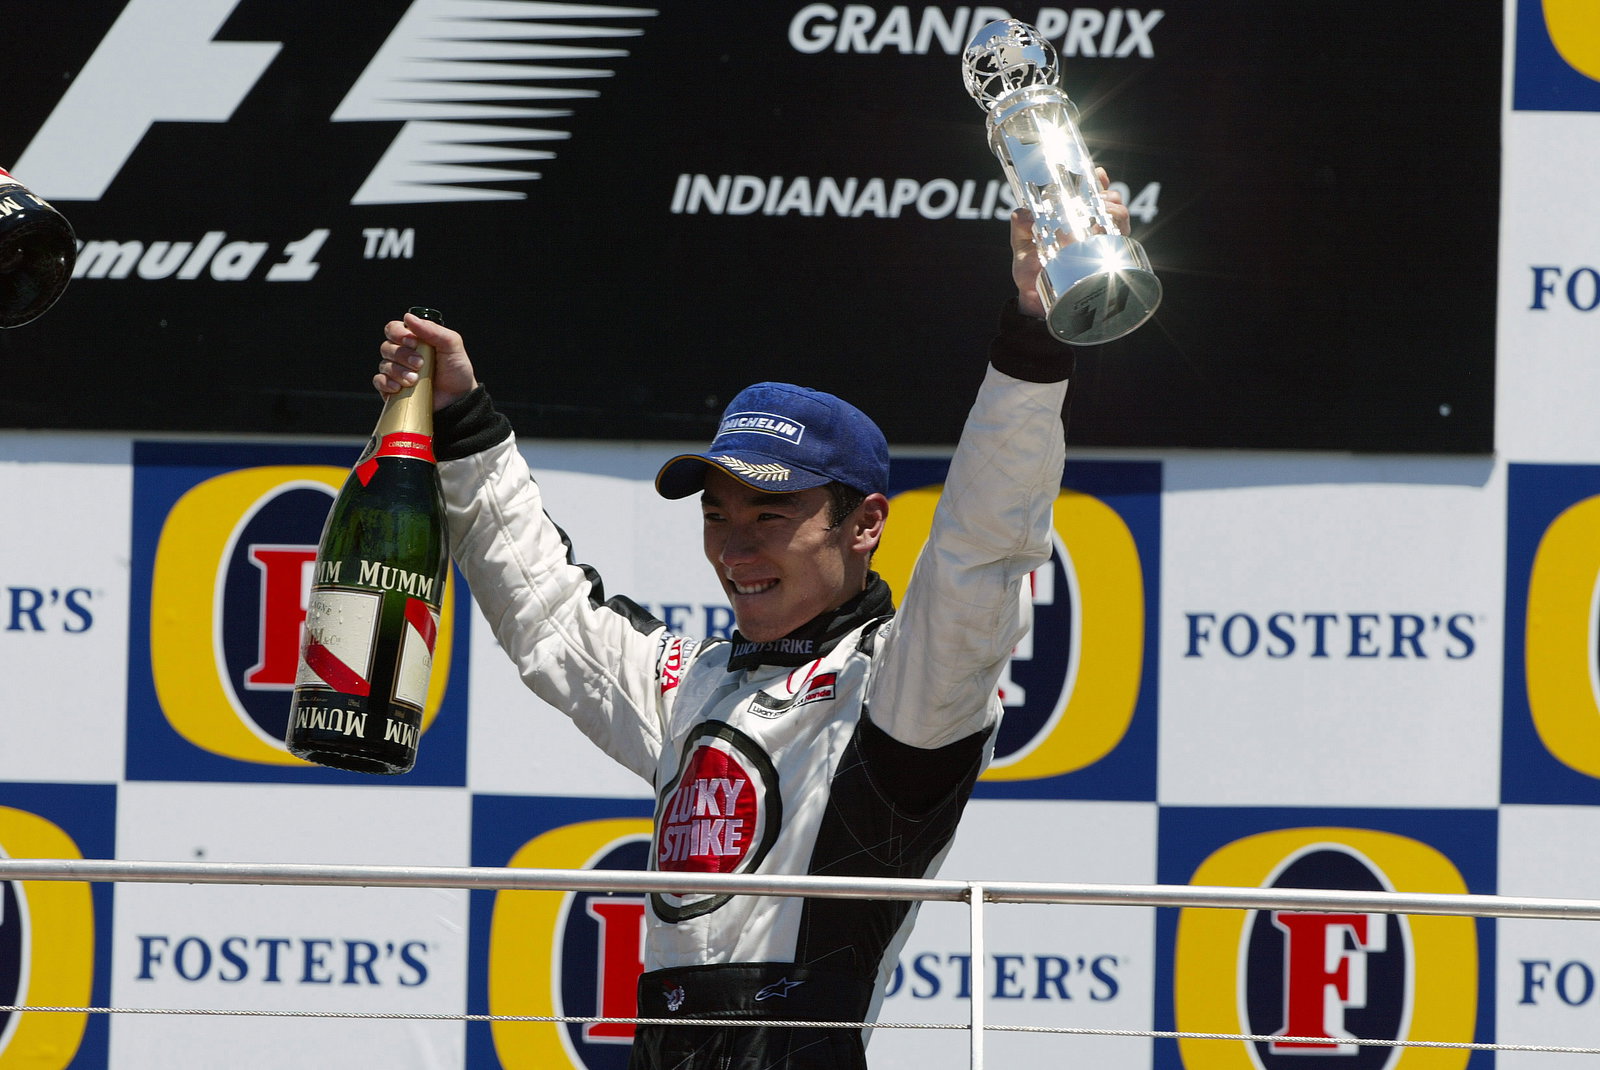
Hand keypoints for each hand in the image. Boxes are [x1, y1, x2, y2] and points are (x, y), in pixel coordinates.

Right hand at [377, 312, 479, 410]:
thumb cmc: (456, 370)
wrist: (459, 398)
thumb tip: (408, 317)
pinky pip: (379, 381)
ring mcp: (396, 372)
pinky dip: (386, 383)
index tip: (413, 342)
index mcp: (414, 339)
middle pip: (387, 347)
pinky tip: (399, 387)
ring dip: (398, 371)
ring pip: (384, 365)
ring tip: (415, 380)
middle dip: (402, 355)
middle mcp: (402, 354)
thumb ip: (432, 330)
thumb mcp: (451, 345)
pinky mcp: (393, 389)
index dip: (398, 333)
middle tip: (420, 364)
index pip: (393, 329)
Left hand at [1010, 166, 1130, 318]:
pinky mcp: (1106, 259)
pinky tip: (1108, 224)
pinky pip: (1121, 240)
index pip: (1090, 194)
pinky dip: (1119, 227)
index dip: (1097, 181)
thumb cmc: (1030, 271)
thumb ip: (1020, 226)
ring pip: (1119, 217)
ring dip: (1115, 207)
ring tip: (1104, 206)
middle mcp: (1089, 228)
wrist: (1035, 300)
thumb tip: (1023, 212)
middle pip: (1110, 202)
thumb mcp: (1021, 244)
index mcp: (1071, 219)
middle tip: (1100, 193)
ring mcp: (1100, 243)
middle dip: (1109, 193)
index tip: (1098, 173)